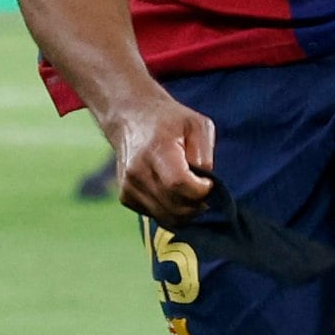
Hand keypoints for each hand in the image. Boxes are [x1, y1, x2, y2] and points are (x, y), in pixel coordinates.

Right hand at [103, 92, 217, 224]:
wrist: (130, 117)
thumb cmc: (169, 120)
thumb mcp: (197, 125)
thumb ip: (205, 155)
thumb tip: (204, 184)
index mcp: (156, 151)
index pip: (180, 185)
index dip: (201, 190)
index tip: (208, 182)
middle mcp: (138, 172)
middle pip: (175, 207)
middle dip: (197, 204)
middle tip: (201, 189)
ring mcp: (129, 187)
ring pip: (167, 218)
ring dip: (185, 210)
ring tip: (189, 190)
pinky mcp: (126, 197)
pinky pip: (157, 216)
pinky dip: (170, 210)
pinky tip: (171, 191)